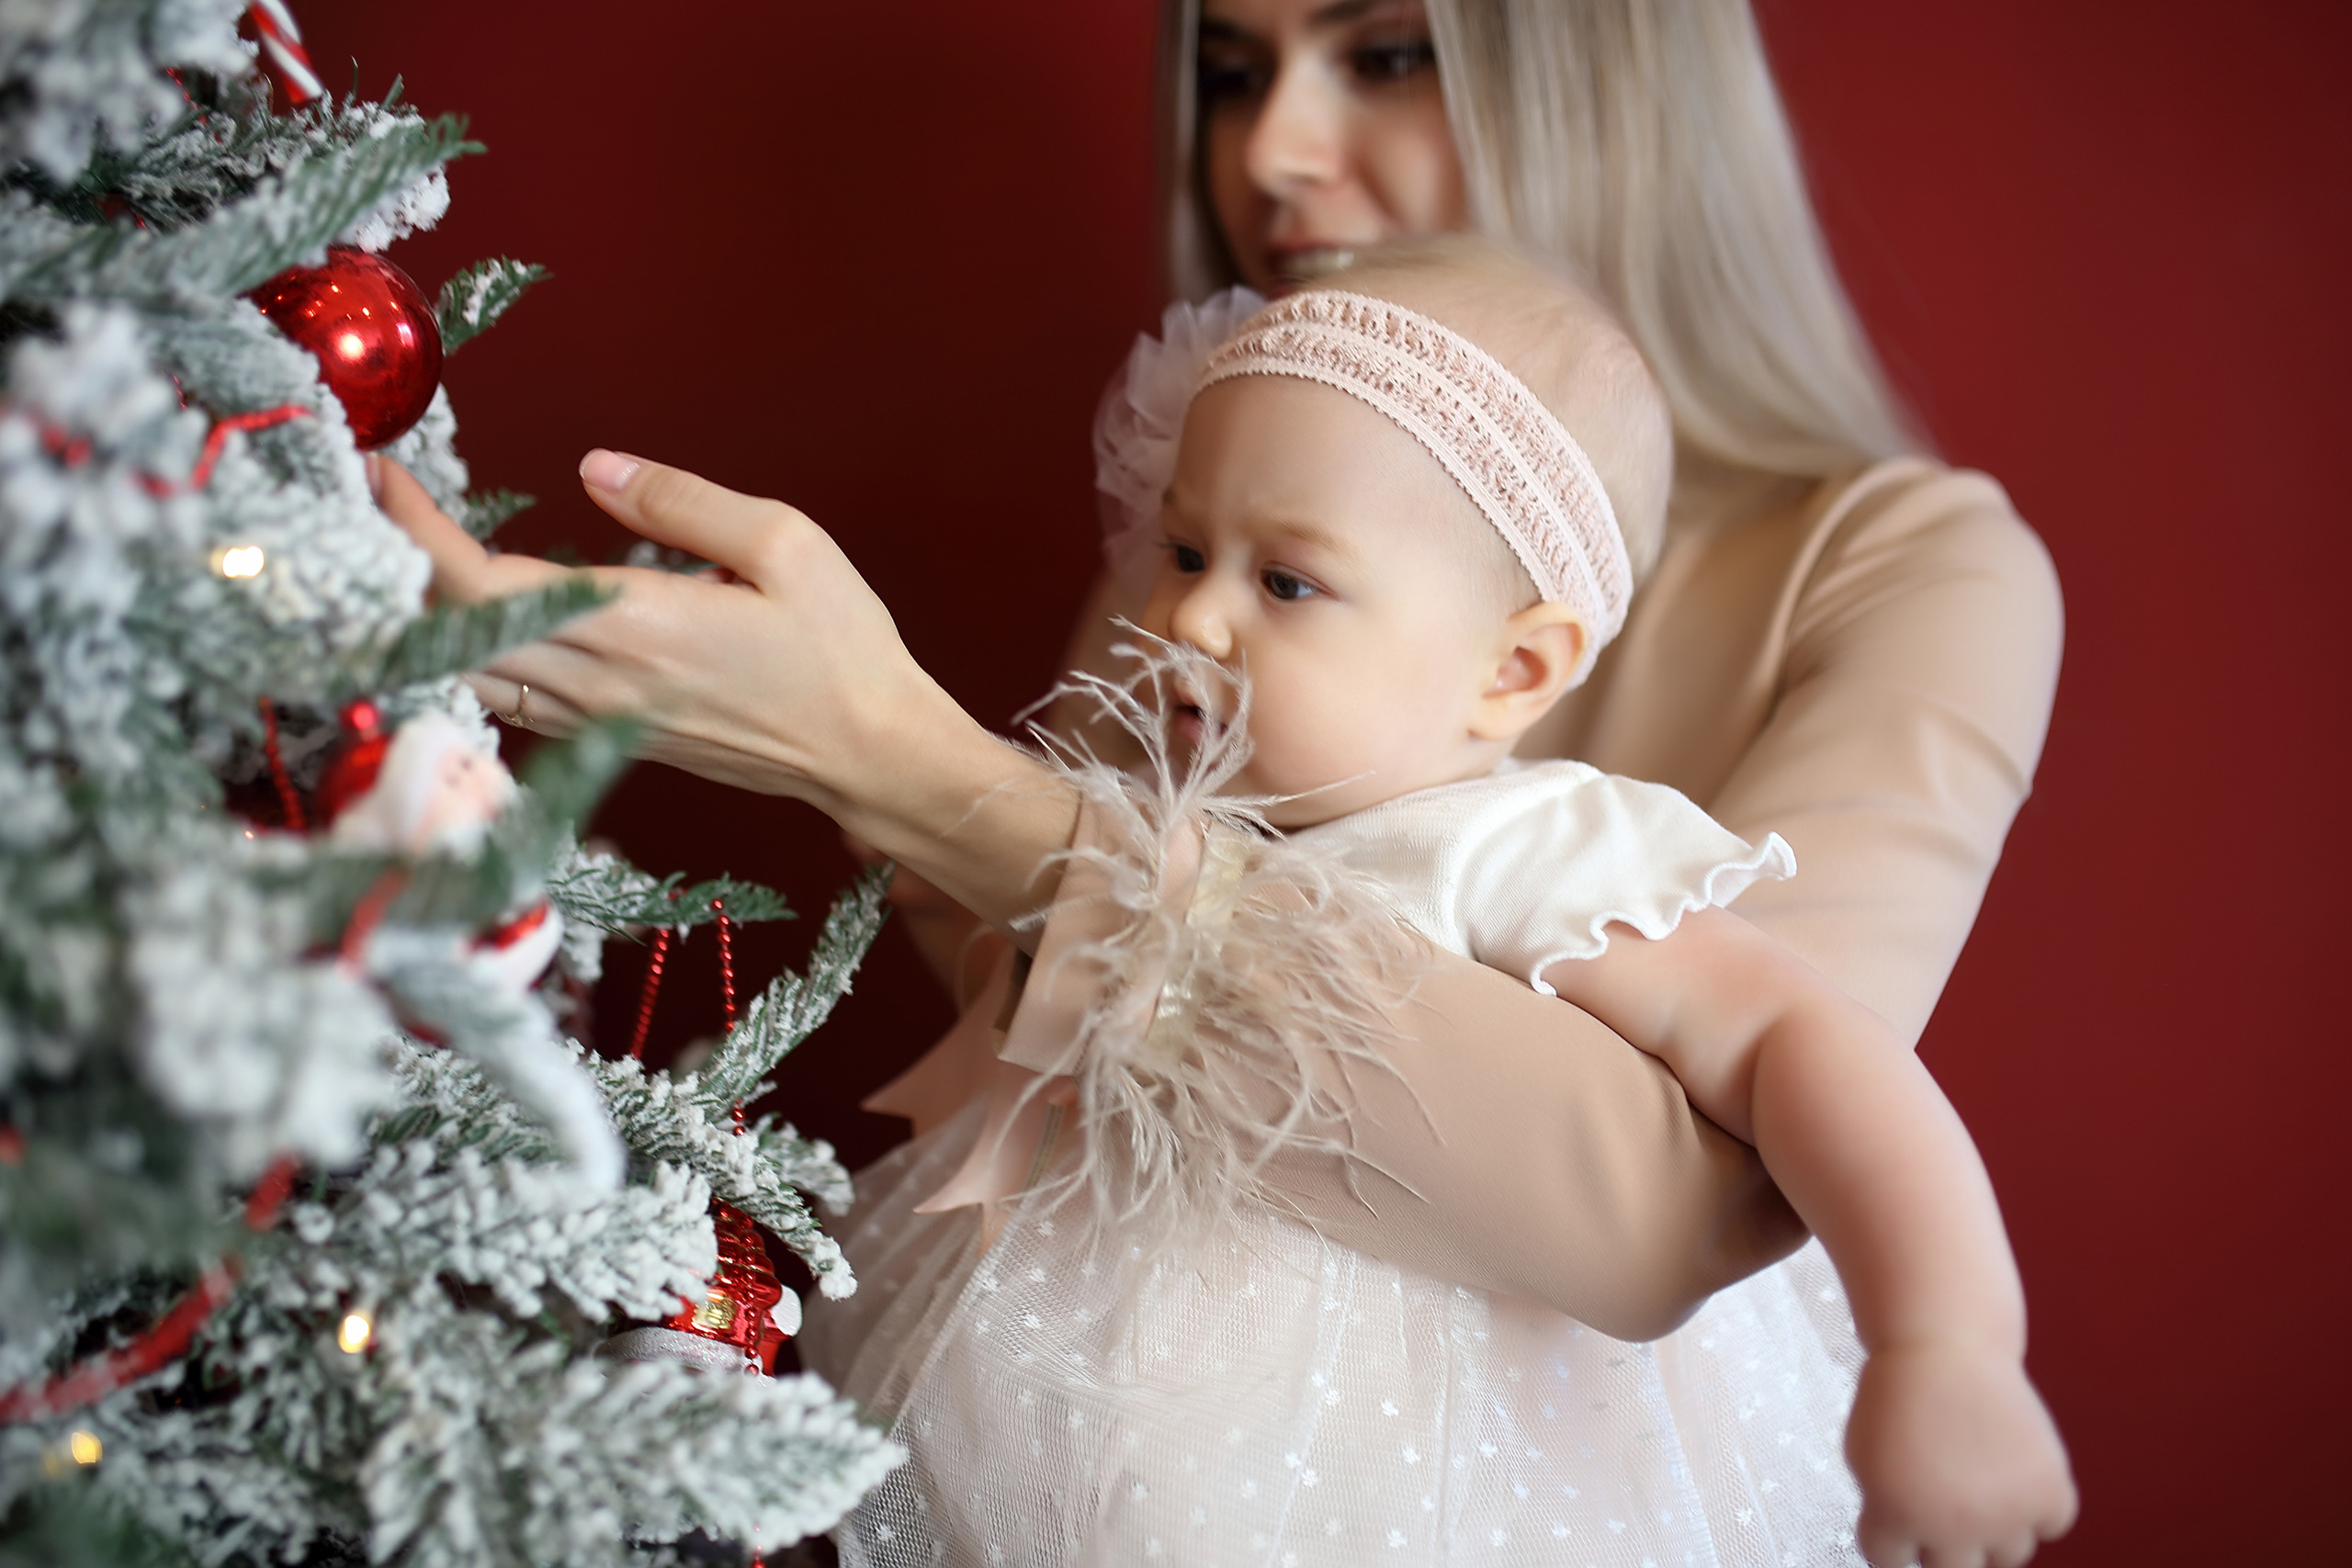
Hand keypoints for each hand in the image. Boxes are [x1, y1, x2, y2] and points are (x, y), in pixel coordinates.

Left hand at [371, 450, 950, 816]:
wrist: (872, 756)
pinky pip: (510, 699)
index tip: (378, 474)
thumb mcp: (784, 544)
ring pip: (471, 674)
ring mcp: (599, 719)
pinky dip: (470, 656)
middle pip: (452, 631)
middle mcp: (599, 681)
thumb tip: (596, 466)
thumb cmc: (843, 651)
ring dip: (427, 616)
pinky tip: (468, 621)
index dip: (415, 530)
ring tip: (404, 552)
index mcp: (633, 626)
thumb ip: (680, 502)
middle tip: (374, 501)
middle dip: (399, 564)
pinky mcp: (610, 738)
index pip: (481, 583)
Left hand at [1846, 1339, 2077, 1567]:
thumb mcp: (1865, 1459)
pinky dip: (2039, 1506)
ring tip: (1982, 1484)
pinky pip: (2051, 1524)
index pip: (1890, 1564)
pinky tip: (2015, 1473)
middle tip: (1947, 1507)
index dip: (1893, 1539)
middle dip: (1946, 1547)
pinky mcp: (2049, 1491)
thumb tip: (1917, 1551)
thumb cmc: (1899, 1398)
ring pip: (2008, 1556)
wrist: (1944, 1346)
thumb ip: (1887, 1512)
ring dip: (1996, 1530)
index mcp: (1894, 1515)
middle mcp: (1952, 1524)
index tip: (1901, 1515)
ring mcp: (2005, 1512)